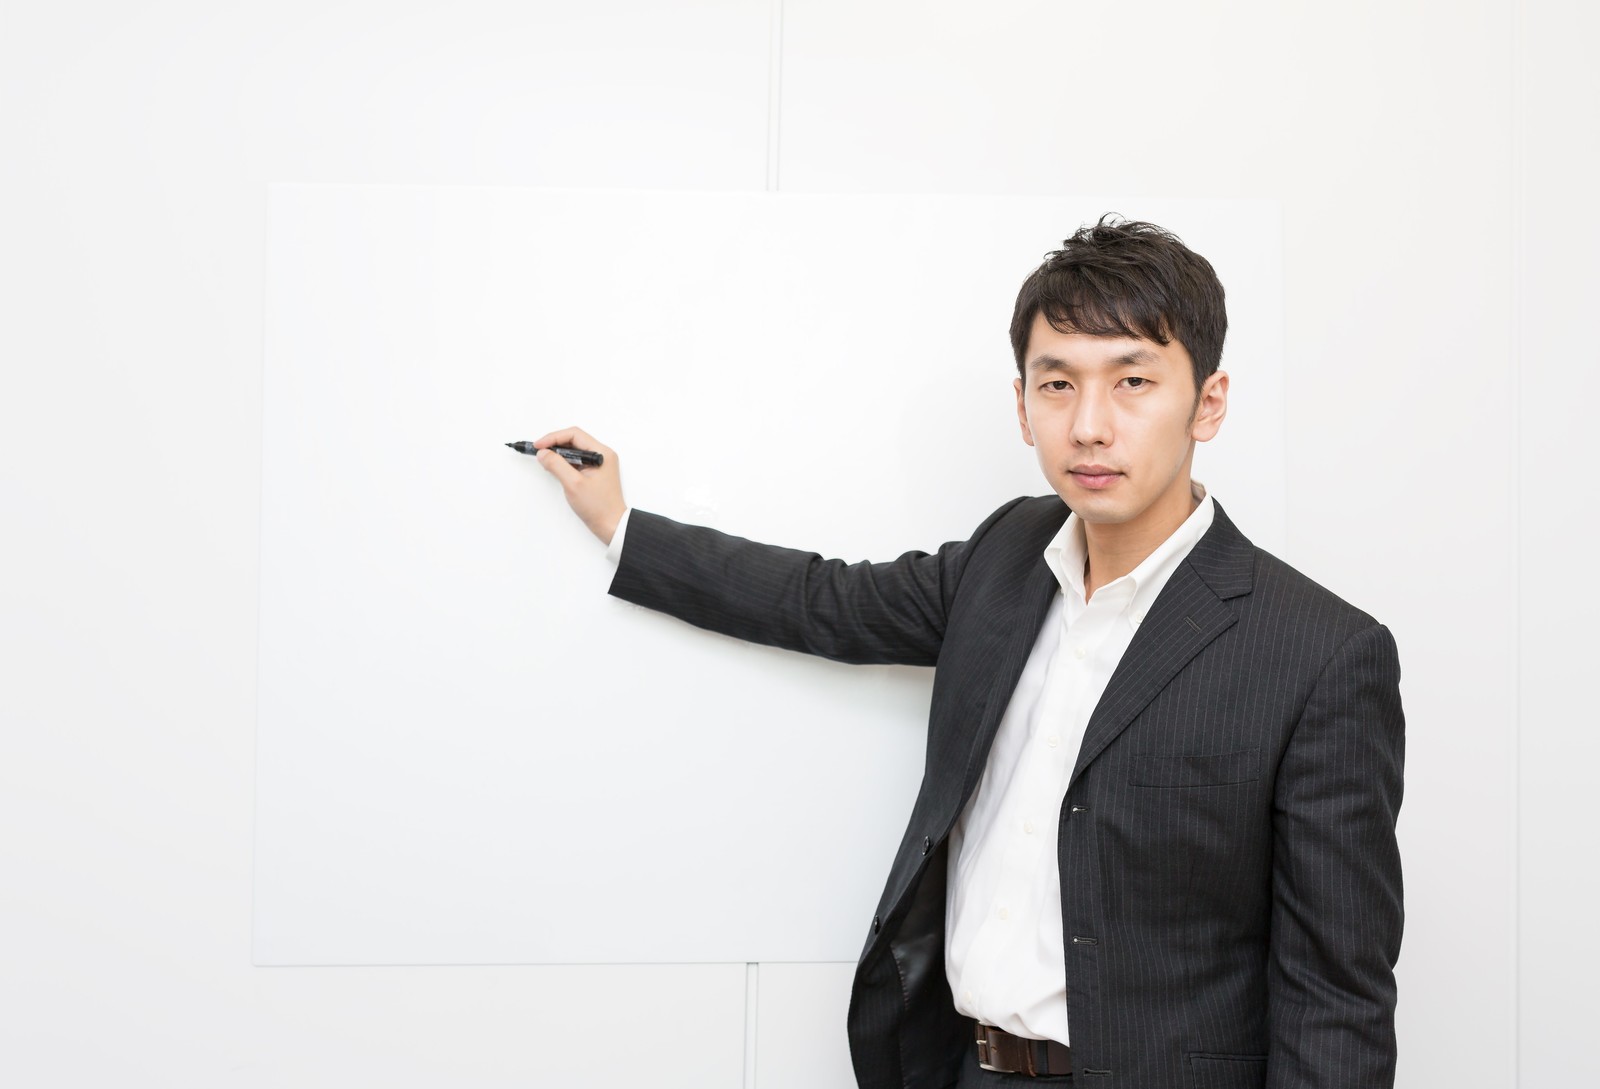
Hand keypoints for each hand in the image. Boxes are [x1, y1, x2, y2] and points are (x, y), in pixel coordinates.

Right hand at [529, 426, 625, 543]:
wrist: (611, 524)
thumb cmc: (598, 506)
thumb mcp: (573, 484)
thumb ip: (556, 465)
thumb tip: (543, 453)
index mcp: (602, 453)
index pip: (574, 434)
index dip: (553, 438)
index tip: (539, 446)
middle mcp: (602, 454)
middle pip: (574, 440)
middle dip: (554, 444)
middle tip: (538, 451)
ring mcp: (599, 463)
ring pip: (574, 450)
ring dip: (558, 453)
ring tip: (544, 459)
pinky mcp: (594, 471)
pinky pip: (577, 460)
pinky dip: (564, 462)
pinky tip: (554, 467)